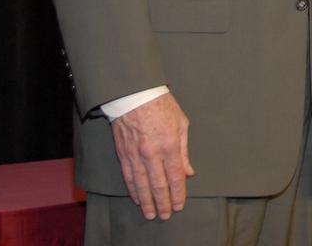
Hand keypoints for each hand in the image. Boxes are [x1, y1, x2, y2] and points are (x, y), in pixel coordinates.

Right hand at [109, 92, 193, 219]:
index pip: (175, 177)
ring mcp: (135, 155)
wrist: (134, 95)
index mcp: (169, 145)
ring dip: (147, 202)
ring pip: (141, 185)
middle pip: (158, 185)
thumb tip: (188, 172)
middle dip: (162, 203)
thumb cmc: (162, 105)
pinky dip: (133, 190)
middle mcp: (152, 153)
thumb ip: (184, 151)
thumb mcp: (181, 124)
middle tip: (165, 216)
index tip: (179, 205)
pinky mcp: (123, 153)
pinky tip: (137, 198)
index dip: (177, 194)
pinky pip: (128, 177)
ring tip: (150, 213)